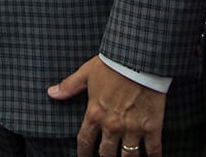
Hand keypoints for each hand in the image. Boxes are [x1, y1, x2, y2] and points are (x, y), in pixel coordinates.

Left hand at [49, 55, 165, 156]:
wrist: (140, 59)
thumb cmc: (113, 64)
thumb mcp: (87, 72)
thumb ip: (69, 86)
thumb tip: (52, 93)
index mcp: (95, 113)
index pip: (85, 141)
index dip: (83, 154)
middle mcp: (112, 125)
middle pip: (106, 154)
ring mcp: (133, 128)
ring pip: (128, 156)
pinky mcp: (152, 127)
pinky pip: (153, 150)